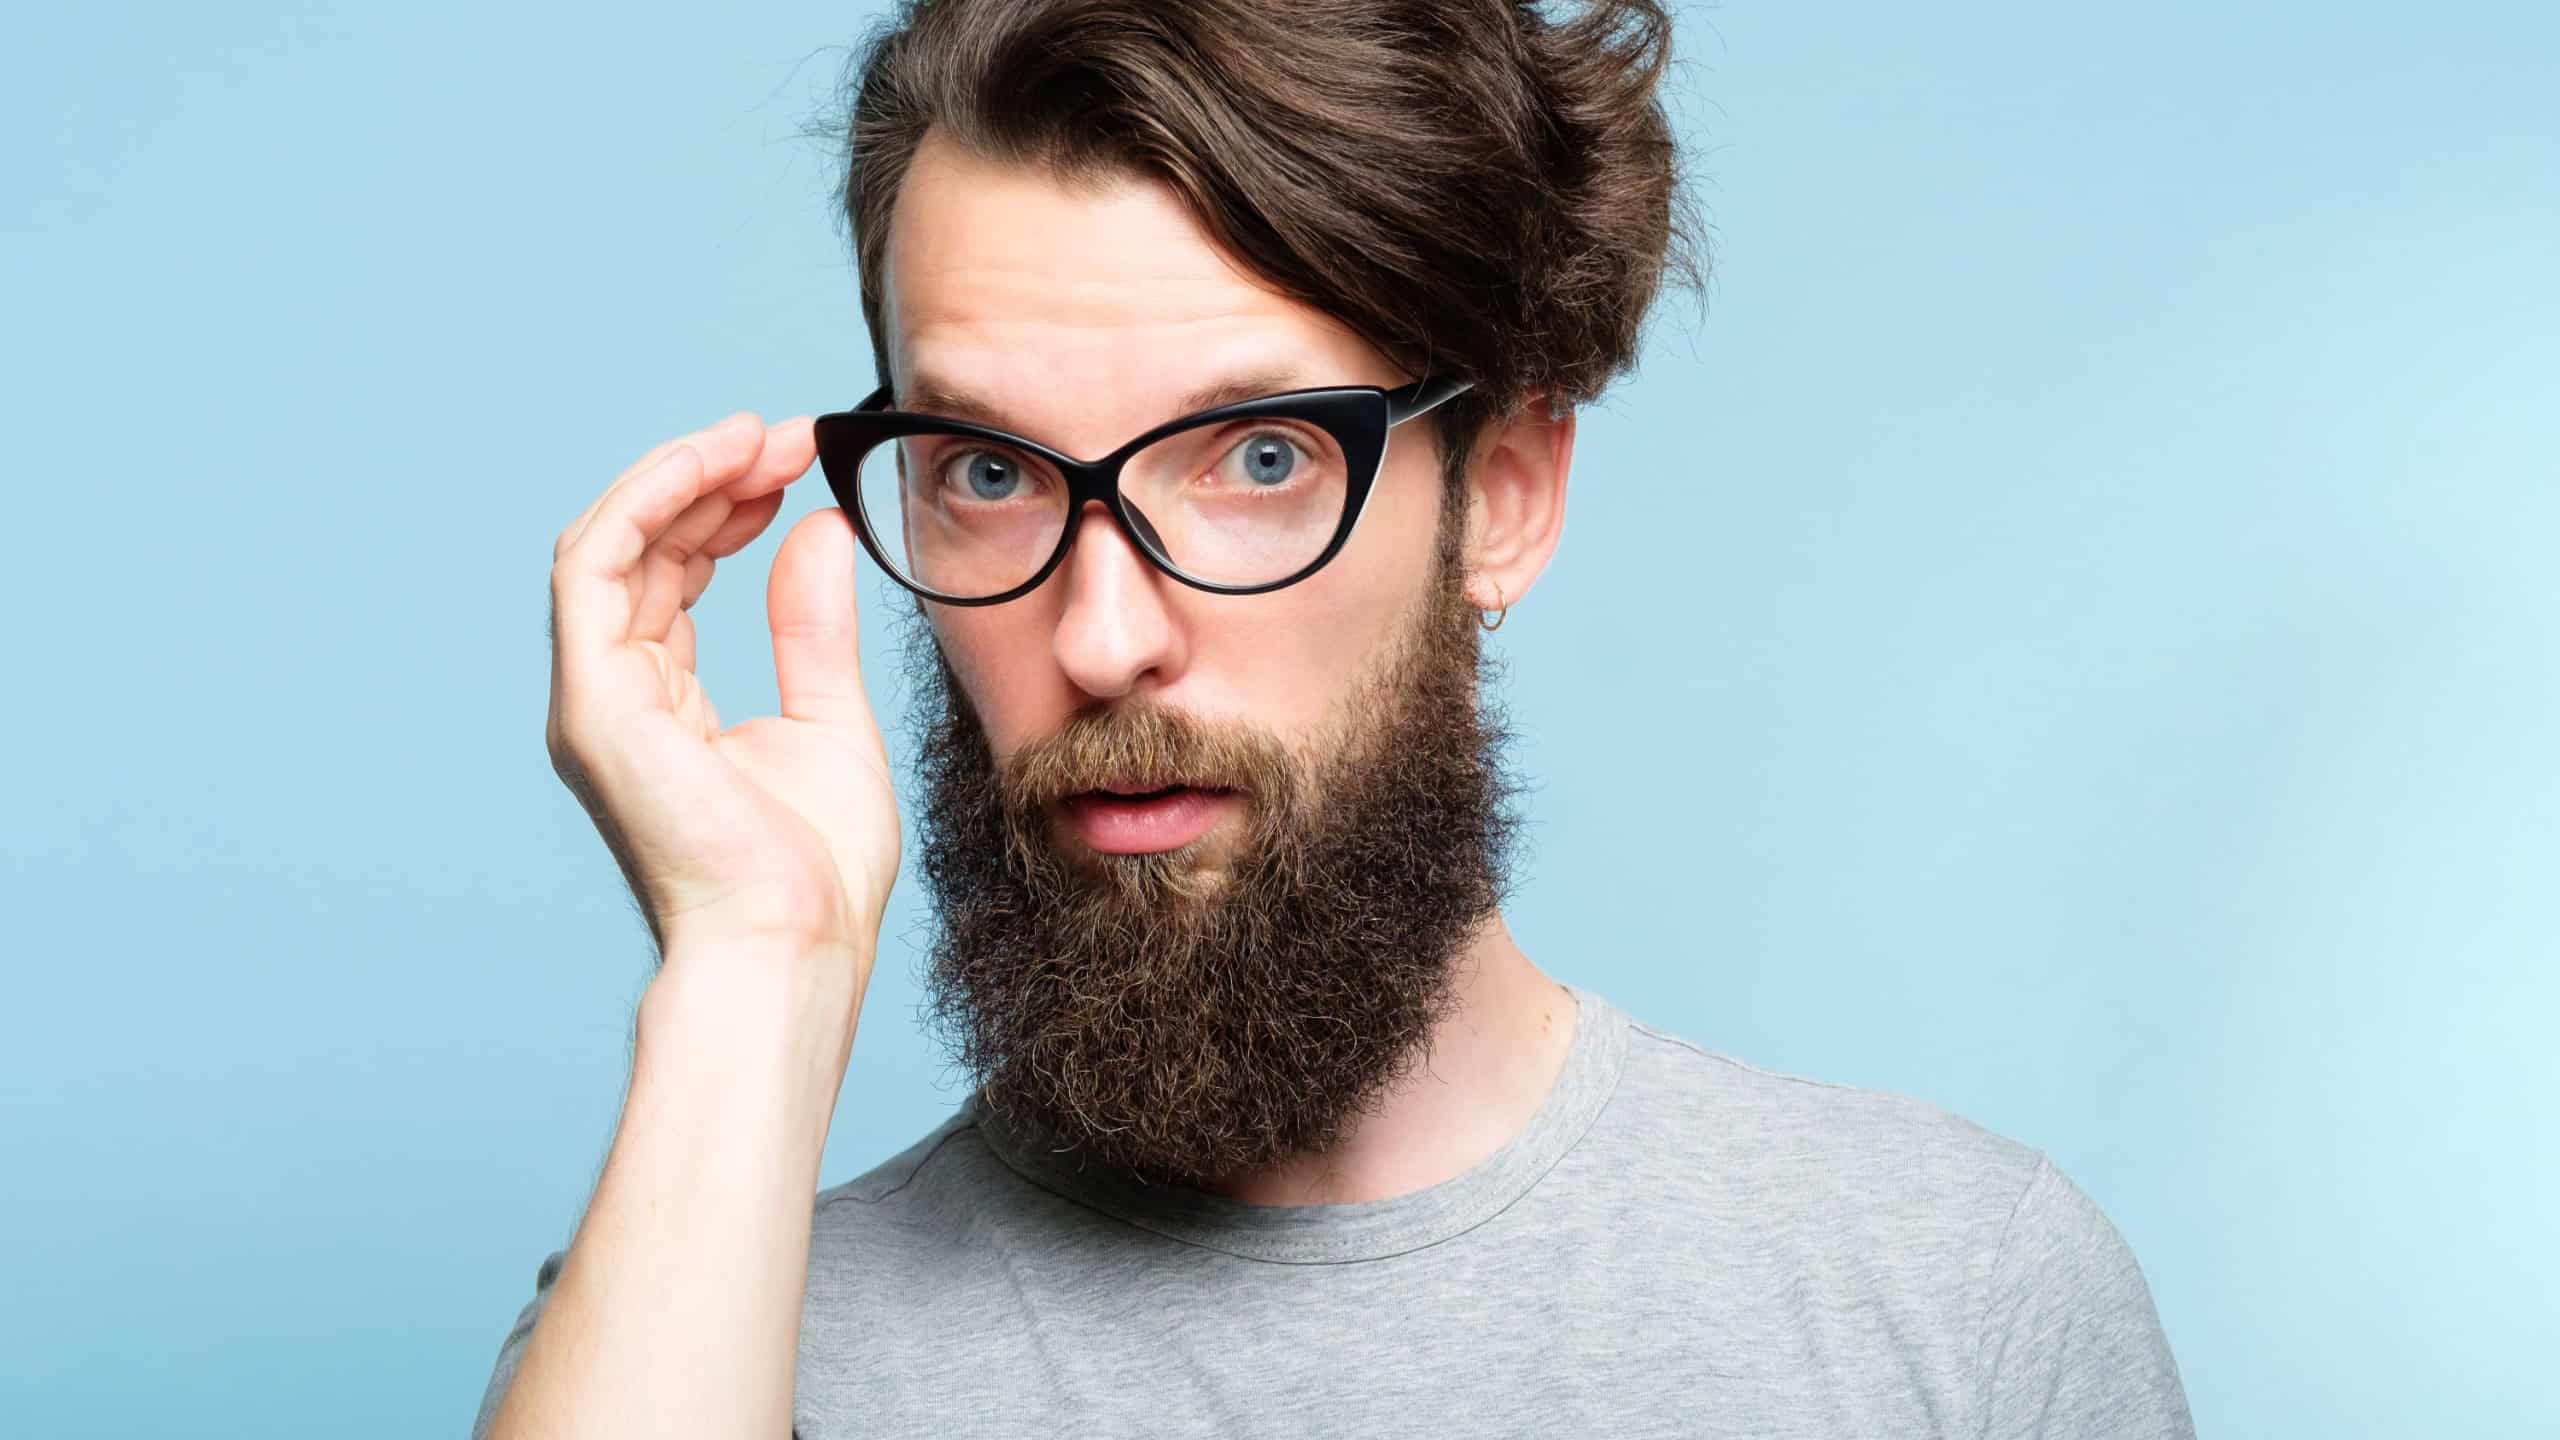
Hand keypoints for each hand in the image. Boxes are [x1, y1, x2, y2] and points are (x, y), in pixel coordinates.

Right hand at [546, 412, 898, 973]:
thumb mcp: (830, 719)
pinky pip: (596, 567)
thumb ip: (812, 626)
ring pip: (609, 543)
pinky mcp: (596, 704)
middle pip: (638, 549)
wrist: (797, 946)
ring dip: (681, 476)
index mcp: (661, 707)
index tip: (797, 459)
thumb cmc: (815, 871)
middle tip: (787, 434)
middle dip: (710, 478)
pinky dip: (649, 501)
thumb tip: (817, 530)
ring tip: (759, 438)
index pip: (671, 574)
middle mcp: (615, 697)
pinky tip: (717, 466)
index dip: (726, 505)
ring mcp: (596, 701)